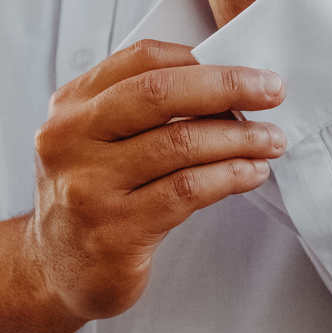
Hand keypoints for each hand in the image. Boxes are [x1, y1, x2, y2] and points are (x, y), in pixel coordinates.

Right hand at [27, 39, 286, 320]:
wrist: (57, 272)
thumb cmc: (94, 196)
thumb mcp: (97, 140)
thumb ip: (143, 108)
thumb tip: (228, 83)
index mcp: (71, 106)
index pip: (142, 60)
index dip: (203, 60)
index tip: (250, 70)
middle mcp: (71, 140)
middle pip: (159, 94)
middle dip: (227, 87)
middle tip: (274, 92)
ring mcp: (89, 187)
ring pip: (180, 144)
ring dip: (239, 138)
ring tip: (272, 140)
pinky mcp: (115, 231)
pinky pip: (186, 191)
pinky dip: (229, 176)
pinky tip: (252, 173)